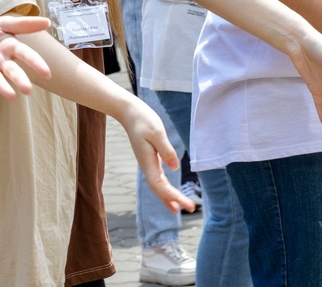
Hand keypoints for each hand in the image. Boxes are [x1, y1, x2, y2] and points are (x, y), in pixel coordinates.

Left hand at [0, 16, 52, 99]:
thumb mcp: (4, 23)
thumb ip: (24, 24)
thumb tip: (48, 22)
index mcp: (12, 48)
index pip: (26, 54)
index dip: (36, 63)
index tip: (46, 74)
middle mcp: (2, 62)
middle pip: (12, 71)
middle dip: (20, 80)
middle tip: (27, 90)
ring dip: (3, 88)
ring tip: (11, 96)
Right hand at [118, 98, 195, 213]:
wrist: (130, 113)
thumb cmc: (143, 120)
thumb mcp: (157, 132)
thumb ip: (166, 150)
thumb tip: (175, 167)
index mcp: (147, 161)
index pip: (159, 186)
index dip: (172, 196)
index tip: (184, 204)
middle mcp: (147, 166)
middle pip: (159, 189)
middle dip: (173, 201)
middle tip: (191, 208)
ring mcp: (148, 163)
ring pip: (158, 185)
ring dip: (169, 197)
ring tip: (179, 208)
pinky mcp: (151, 158)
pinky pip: (159, 178)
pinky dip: (165, 187)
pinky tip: (171, 191)